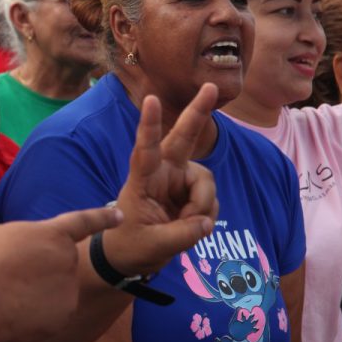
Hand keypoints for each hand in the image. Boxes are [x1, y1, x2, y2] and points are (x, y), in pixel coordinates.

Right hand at [0, 205, 121, 341]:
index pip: (83, 222)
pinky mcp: (65, 315)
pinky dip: (37, 315)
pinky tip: (15, 313)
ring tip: (9, 294)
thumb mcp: (1, 235)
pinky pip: (52, 314)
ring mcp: (69, 289)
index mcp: (53, 234)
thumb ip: (25, 238)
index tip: (120, 217)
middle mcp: (68, 259)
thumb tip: (28, 251)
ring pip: (56, 291)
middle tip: (13, 276)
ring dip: (37, 293)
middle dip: (43, 270)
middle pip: (61, 263)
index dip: (102, 218)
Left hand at [105, 84, 218, 276]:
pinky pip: (211, 198)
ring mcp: (180, 179)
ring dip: (204, 205)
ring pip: (205, 181)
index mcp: (142, 178)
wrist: (130, 255)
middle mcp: (163, 172)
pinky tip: (194, 225)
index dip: (149, 124)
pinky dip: (207, 215)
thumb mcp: (153, 245)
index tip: (150, 99)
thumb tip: (207, 223)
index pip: (144, 149)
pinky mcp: (192, 191)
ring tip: (189, 226)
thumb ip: (181, 235)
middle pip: (182, 137)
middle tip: (210, 86)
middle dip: (197, 112)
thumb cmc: (130, 244)